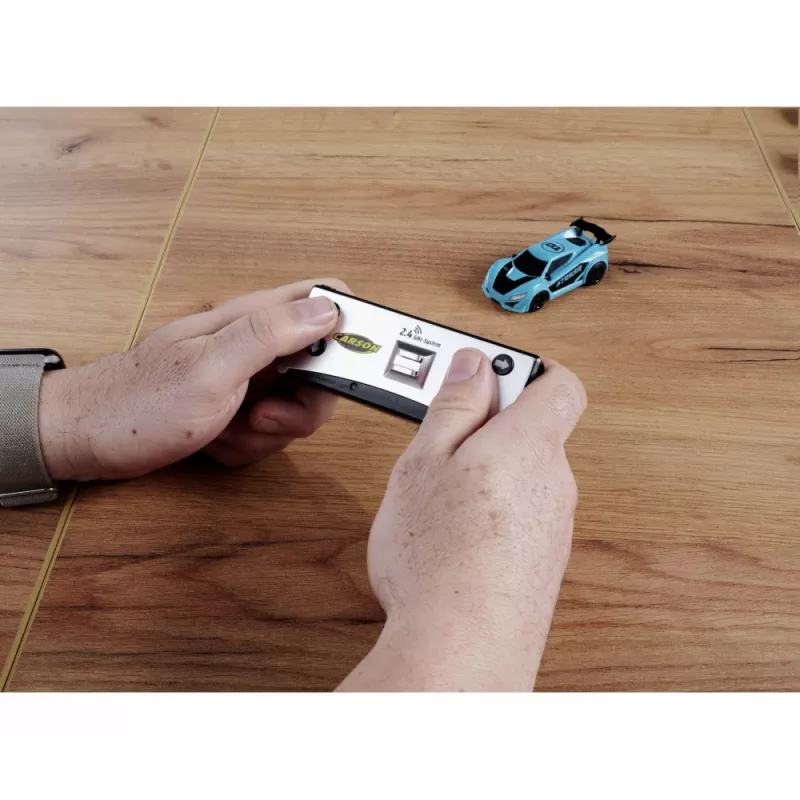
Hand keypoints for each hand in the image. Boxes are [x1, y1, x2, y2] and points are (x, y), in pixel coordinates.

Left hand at [38, 278, 349, 480]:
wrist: (88, 439)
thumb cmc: (139, 404)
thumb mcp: (211, 368)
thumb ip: (271, 334)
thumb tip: (329, 307)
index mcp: (255, 319)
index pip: (326, 300)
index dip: (349, 330)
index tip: (345, 370)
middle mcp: (257, 343)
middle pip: (323, 370)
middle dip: (302, 407)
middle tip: (263, 416)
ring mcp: (248, 377)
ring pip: (298, 408)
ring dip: (267, 432)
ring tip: (225, 428)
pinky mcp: (238, 406)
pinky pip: (270, 432)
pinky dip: (246, 444)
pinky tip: (214, 439)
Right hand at [338, 349, 585, 690]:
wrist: (461, 651)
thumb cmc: (439, 557)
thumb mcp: (426, 461)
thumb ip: (455, 405)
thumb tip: (474, 365)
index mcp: (531, 444)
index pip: (559, 383)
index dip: (525, 368)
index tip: (481, 373)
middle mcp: (554, 482)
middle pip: (532, 429)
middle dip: (486, 426)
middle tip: (438, 442)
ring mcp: (551, 525)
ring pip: (520, 474)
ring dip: (483, 471)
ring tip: (436, 496)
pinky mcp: (541, 560)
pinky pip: (517, 514)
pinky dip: (488, 510)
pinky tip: (452, 535)